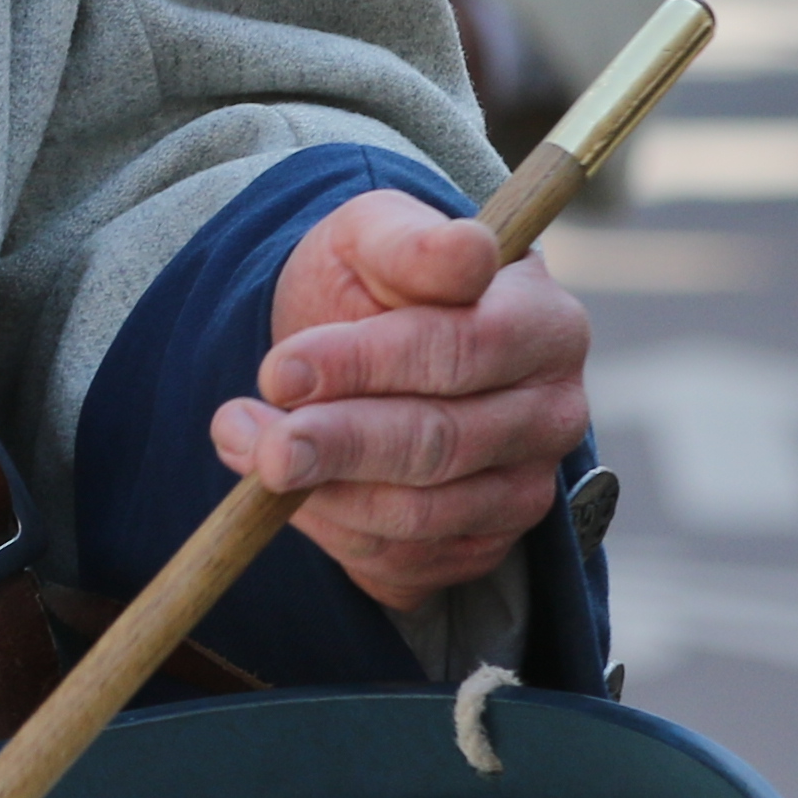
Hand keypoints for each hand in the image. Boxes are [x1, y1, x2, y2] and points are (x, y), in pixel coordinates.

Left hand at [213, 188, 590, 611]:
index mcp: (544, 322)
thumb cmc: (375, 283)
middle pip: (440, 442)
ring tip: (247, 448)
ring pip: (419, 513)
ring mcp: (524, 487)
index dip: (364, 364)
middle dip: (336, 443)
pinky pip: (404, 560)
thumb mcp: (375, 236)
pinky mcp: (482, 545)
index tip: (279, 370)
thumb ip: (412, 243)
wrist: (362, 344)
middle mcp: (551, 414)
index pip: (462, 349)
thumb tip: (468, 251)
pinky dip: (333, 533)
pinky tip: (288, 493)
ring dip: (320, 492)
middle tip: (257, 442)